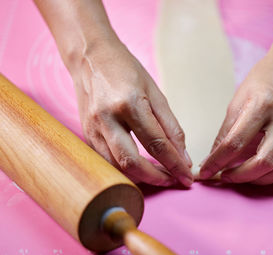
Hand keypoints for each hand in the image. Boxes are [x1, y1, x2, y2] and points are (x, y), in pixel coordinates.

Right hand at [70, 40, 192, 186]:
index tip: (186, 177)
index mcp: (129, 103)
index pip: (157, 144)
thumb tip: (183, 155)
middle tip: (173, 180)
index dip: (175, 164)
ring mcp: (92, 127)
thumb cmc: (126, 70)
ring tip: (159, 175)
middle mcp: (107, 118)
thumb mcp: (155, 92)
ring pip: (116, 166)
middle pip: (132, 162)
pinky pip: (106, 160)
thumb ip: (171, 126)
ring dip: (140, 177)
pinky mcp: (85, 134)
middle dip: (156, 178)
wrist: (90, 57)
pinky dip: (124, 169)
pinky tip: (139, 167)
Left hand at [199, 49, 272, 184]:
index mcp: (261, 105)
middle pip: (262, 162)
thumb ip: (227, 129)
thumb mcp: (238, 98)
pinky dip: (270, 175)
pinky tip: (256, 172)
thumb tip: (213, 155)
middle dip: (238, 176)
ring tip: (238, 176)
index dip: (217, 161)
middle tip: (222, 177)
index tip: (204, 172)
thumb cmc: (265, 78)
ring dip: (256, 180)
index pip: (235, 142)